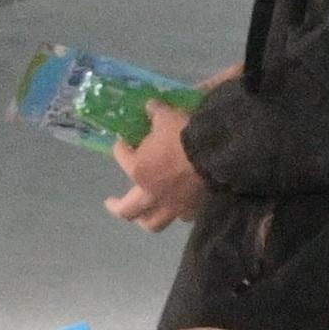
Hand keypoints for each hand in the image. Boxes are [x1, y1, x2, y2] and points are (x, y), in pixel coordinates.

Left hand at [106, 100, 208, 230]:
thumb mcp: (166, 117)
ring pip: (153, 223)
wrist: (217, 154)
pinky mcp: (192, 210)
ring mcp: (171, 207)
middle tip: (111, 203)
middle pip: (128, 211)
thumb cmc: (185, 135)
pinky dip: (177, 213)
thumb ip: (155, 113)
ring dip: (146, 219)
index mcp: (138, 170)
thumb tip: (150, 106)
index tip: (123, 142)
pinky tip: (177, 208)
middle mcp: (150, 194)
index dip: (121, 148)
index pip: (121, 158)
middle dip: (117, 207)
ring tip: (143, 215)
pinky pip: (181, 217)